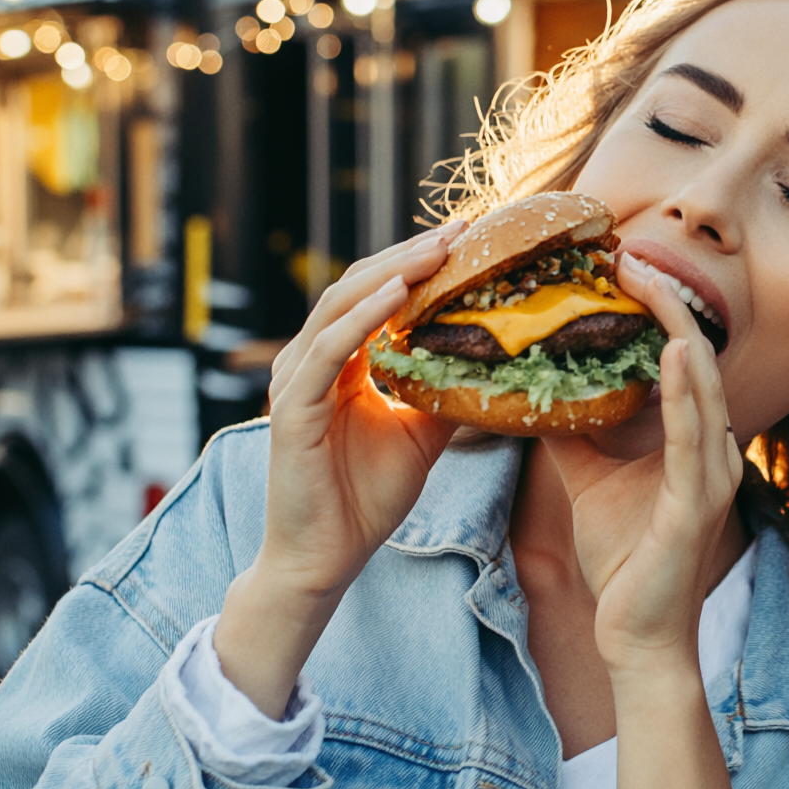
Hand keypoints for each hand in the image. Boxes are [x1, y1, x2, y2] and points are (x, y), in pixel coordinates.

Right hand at [214, 225, 459, 713]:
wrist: (325, 560)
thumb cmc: (365, 499)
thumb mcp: (422, 433)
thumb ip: (445, 390)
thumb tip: (496, 360)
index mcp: (339, 362)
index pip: (377, 294)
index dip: (420, 263)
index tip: (471, 237)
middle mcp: (312, 361)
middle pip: (360, 285)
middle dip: (413, 253)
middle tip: (465, 227)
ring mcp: (296, 381)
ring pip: (342, 305)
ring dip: (392, 271)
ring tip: (440, 247)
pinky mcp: (292, 409)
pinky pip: (329, 349)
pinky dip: (363, 316)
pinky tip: (399, 292)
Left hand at [541, 254, 743, 680]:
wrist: (637, 639)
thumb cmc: (624, 563)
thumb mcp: (590, 481)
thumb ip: (575, 434)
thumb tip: (535, 388)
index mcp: (690, 440)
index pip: (680, 356)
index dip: (657, 307)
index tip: (621, 263)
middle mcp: (710, 447)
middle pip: (698, 353)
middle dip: (669, 299)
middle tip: (631, 251)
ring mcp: (710, 475)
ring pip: (705, 382)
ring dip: (679, 326)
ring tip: (651, 278)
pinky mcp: (697, 505)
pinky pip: (695, 436)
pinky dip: (687, 390)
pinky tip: (674, 352)